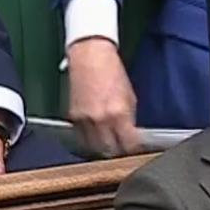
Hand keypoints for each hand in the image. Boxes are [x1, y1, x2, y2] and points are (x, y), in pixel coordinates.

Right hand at [66, 38, 143, 156]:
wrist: (90, 57)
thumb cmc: (112, 72)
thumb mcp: (130, 96)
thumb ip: (130, 119)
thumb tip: (131, 136)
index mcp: (119, 114)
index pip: (128, 145)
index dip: (133, 151)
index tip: (136, 151)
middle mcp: (101, 120)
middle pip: (110, 151)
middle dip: (118, 153)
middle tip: (122, 150)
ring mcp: (85, 121)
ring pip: (94, 149)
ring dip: (103, 149)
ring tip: (110, 146)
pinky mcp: (73, 118)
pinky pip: (82, 138)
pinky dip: (90, 140)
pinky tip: (96, 136)